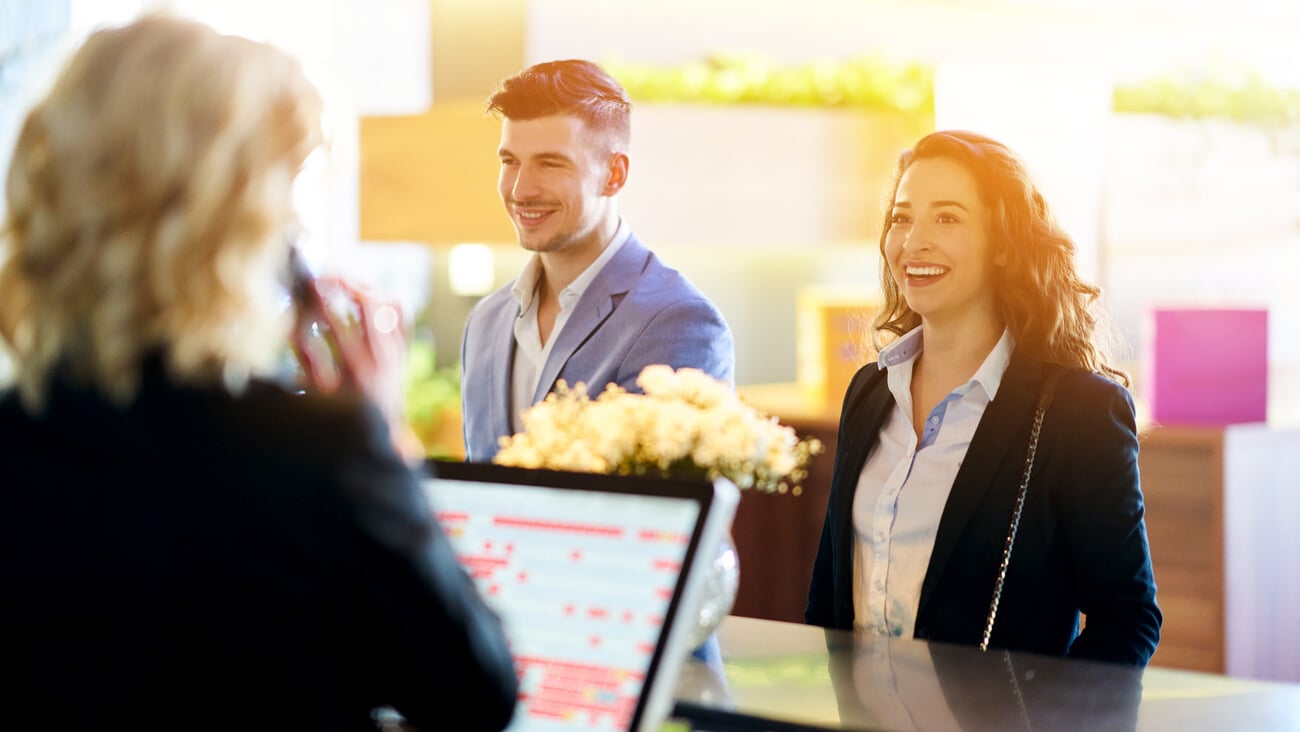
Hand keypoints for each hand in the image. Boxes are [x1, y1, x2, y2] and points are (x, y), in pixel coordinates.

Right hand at [292, 277, 424, 462]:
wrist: (381, 428)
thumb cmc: (342, 411)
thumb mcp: (319, 391)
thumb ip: (306, 357)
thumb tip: (290, 323)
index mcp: (360, 372)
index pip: (343, 326)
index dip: (326, 301)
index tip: (310, 283)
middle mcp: (385, 358)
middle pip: (373, 305)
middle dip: (348, 283)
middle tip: (326, 273)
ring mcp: (399, 351)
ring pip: (390, 303)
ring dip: (366, 287)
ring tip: (342, 281)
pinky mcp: (405, 346)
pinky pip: (400, 310)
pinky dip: (383, 296)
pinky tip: (364, 292)